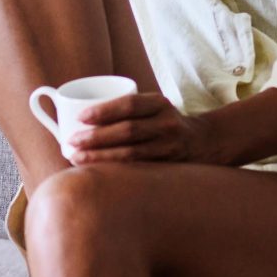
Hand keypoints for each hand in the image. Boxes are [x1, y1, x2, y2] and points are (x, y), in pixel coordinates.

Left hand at [65, 91, 219, 167]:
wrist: (204, 142)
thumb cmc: (164, 123)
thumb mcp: (153, 107)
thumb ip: (127, 110)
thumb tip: (77, 116)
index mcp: (159, 103)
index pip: (129, 104)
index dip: (103, 110)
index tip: (80, 117)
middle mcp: (167, 123)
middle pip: (127, 130)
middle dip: (96, 137)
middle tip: (71, 142)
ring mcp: (170, 146)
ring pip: (131, 154)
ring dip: (101, 157)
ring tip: (76, 158)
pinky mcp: (170, 167)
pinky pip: (139, 170)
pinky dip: (116, 171)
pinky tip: (98, 173)